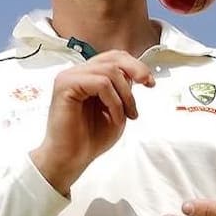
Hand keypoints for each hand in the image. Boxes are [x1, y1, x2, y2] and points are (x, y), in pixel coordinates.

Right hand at [30, 50, 153, 195]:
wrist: (71, 158)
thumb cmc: (90, 138)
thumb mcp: (116, 109)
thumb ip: (124, 90)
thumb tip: (135, 75)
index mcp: (88, 76)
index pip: (114, 57)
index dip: (136, 66)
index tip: (150, 82)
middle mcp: (77, 72)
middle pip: (113, 57)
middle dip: (136, 70)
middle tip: (147, 85)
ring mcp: (69, 77)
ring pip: (110, 71)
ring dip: (125, 95)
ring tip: (127, 115)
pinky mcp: (65, 85)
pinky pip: (100, 83)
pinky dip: (114, 101)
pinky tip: (115, 117)